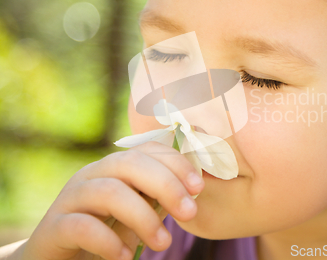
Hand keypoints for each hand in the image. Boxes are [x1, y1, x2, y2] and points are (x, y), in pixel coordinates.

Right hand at [20, 141, 204, 259]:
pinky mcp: (53, 228)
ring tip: (163, 243)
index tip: (198, 187)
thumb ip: (157, 197)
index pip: (146, 150)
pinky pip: (81, 226)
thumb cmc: (105, 232)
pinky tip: (125, 257)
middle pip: (129, 163)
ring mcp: (70, 199)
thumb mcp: (136, 211)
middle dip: (165, 184)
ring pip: (108, 192)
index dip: (176, 163)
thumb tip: (195, 189)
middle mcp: (91, 175)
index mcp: (113, 167)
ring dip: (143, 217)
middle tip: (189, 212)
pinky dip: (108, 241)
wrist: (58, 258)